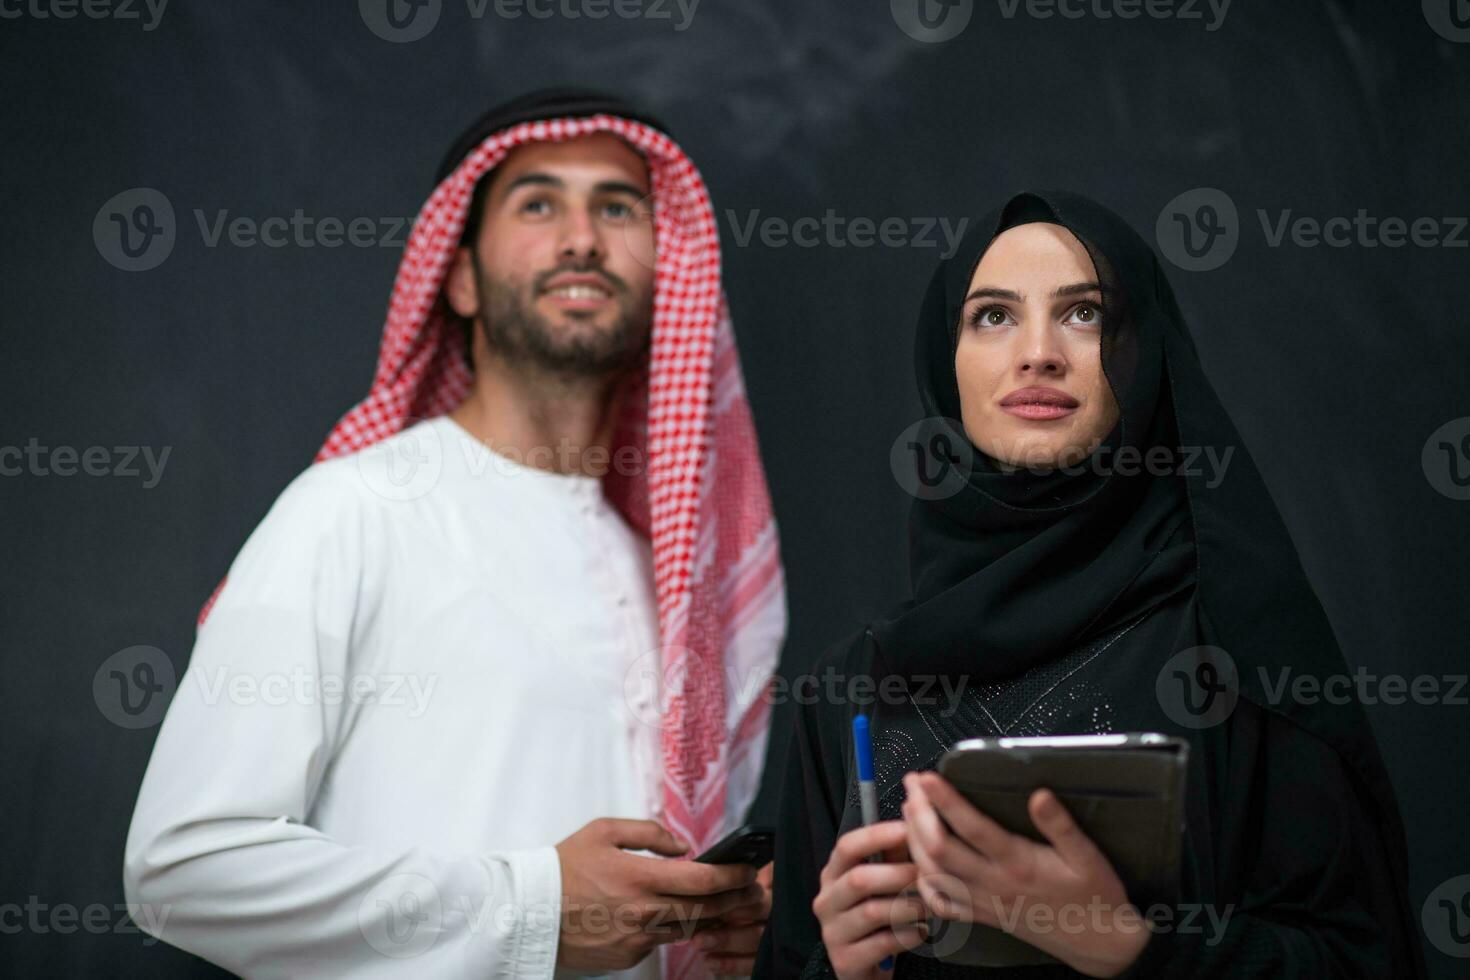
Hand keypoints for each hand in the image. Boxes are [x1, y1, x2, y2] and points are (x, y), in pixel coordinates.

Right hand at [554, 818, 762, 972]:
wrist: (529, 911)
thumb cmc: (564, 866)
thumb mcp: (603, 831)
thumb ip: (650, 833)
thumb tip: (684, 847)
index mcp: (639, 877)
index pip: (704, 881)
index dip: (734, 875)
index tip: (748, 868)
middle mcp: (643, 913)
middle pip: (706, 909)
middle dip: (733, 898)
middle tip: (748, 886)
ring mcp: (637, 939)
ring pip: (687, 928)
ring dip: (707, 915)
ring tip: (720, 900)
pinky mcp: (628, 957)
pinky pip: (660, 941)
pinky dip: (670, 927)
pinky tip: (672, 915)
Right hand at [812, 820, 929, 978]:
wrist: (864, 968)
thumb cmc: (876, 918)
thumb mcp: (881, 885)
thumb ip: (893, 856)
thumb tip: (914, 822)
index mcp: (832, 875)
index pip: (846, 847)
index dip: (876, 835)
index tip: (906, 828)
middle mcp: (826, 901)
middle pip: (859, 879)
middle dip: (898, 874)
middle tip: (925, 875)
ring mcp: (832, 932)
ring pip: (873, 912)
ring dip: (908, 907)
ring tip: (929, 907)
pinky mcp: (845, 960)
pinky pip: (883, 943)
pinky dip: (909, 935)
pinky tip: (920, 932)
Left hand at [901, 772, 1150, 977]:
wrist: (1098, 943)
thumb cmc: (1094, 895)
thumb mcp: (1088, 856)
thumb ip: (1061, 825)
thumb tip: (1039, 795)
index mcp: (1018, 864)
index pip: (971, 827)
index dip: (944, 800)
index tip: (926, 777)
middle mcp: (994, 883)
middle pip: (939, 848)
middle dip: (919, 812)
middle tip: (911, 784)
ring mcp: (985, 902)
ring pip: (934, 874)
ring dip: (914, 841)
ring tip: (908, 810)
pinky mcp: (984, 916)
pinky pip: (942, 904)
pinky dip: (923, 882)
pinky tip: (918, 862)